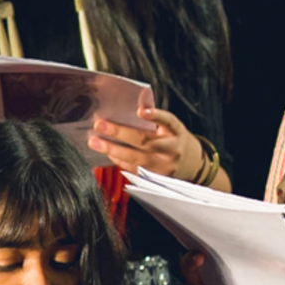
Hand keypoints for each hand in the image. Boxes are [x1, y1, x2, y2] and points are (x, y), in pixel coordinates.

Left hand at [89, 107, 205, 178]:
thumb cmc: (173, 139)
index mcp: (177, 132)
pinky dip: (118, 159)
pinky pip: (133, 168)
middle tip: (99, 124)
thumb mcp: (170, 128)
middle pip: (144, 140)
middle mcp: (172, 149)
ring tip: (94, 141)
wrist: (189, 164)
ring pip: (135, 157)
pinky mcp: (154, 178)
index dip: (155, 115)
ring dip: (112, 149)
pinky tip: (106, 152)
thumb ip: (154, 119)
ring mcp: (163, 166)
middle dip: (119, 132)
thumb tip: (130, 106)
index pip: (168, 121)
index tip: (140, 110)